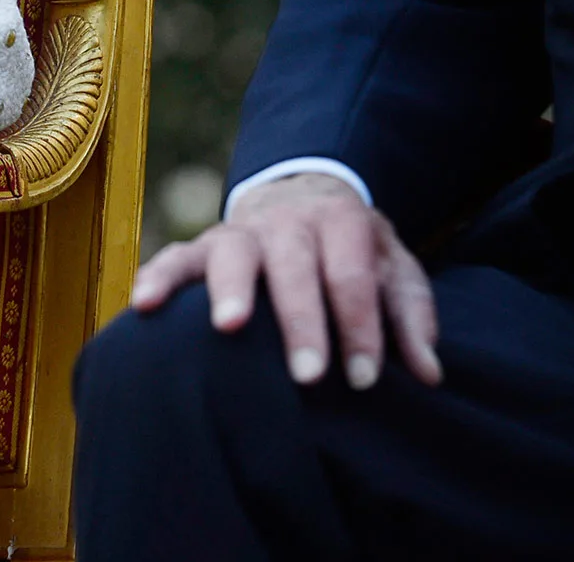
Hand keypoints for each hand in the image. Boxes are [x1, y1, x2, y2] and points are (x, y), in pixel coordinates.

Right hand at [130, 172, 441, 390]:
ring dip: (230, 288)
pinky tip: (143, 305)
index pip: (352, 275)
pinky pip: (176, 257)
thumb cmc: (352, 249)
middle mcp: (288, 222)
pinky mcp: (202, 245)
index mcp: (341, 221)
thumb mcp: (392, 268)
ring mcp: (242, 231)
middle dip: (302, 320)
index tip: (364, 380)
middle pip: (296, 267)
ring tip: (229, 328)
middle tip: (309, 376)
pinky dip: (159, 277)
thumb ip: (410, 315)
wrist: (301, 194)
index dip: (360, 327)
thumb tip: (430, 373)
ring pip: (233, 252)